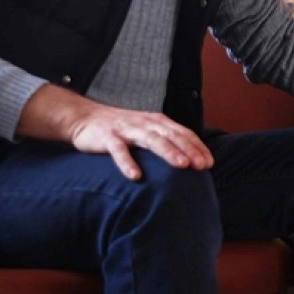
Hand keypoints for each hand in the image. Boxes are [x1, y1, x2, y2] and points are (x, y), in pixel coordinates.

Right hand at [17, 84, 213, 180]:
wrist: (84, 117)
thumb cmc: (120, 128)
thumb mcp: (145, 130)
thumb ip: (163, 139)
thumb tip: (186, 158)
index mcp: (156, 121)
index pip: (182, 133)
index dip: (197, 147)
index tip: (209, 162)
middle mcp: (145, 123)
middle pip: (171, 136)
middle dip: (189, 150)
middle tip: (202, 165)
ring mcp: (126, 129)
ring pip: (151, 140)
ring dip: (168, 152)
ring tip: (182, 165)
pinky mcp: (107, 137)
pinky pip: (119, 150)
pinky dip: (127, 163)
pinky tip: (136, 176)